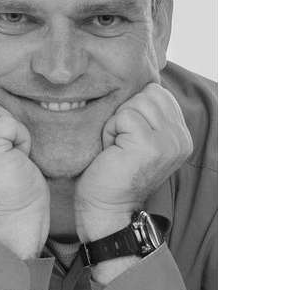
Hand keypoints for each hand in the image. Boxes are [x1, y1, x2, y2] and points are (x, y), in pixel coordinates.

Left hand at [74, 83, 192, 242]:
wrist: (107, 208)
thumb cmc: (115, 171)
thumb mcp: (141, 139)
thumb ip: (150, 114)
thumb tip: (142, 81)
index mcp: (181, 135)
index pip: (159, 93)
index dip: (135, 108)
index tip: (129, 136)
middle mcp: (181, 138)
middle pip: (148, 93)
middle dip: (126, 113)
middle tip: (121, 142)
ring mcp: (168, 141)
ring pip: (135, 102)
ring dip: (117, 122)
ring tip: (117, 147)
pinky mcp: (150, 145)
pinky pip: (123, 116)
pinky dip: (110, 131)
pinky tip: (112, 151)